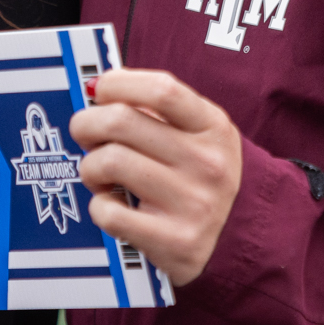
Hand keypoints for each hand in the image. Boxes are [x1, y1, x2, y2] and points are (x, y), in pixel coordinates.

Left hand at [68, 68, 242, 286]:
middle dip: (87, 123)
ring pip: (109, 162)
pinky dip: (99, 207)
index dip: (118, 83)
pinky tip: (113, 204)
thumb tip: (100, 87)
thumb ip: (155, 108)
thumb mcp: (198, 133)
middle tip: (86, 134)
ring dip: (90, 167)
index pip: (161, 89)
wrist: (237, 238)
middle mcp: (208, 163)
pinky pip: (109, 213)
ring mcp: (194, 203)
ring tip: (100, 175)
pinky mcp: (175, 241)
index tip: (101, 90)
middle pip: (121, 120)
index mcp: (213, 127)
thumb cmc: (200, 176)